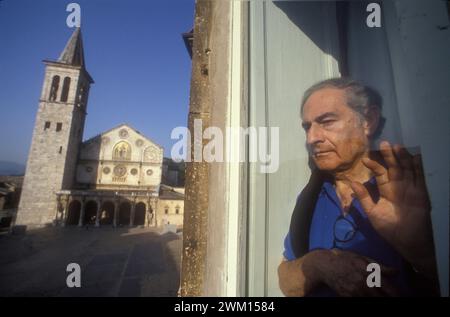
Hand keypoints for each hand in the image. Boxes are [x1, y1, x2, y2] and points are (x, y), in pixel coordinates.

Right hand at [315, 249, 398, 296]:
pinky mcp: (347, 296)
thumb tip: (396, 272)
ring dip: (377, 299)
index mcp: (369, 272)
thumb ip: (379, 266)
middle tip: (395, 299)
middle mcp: (363, 283)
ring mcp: (355, 291)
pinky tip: (367, 296)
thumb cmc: (345, 259)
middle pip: (381, 297)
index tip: (402, 296)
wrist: (325, 265)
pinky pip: (359, 301)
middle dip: (388, 299)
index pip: (388, 287)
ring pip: (371, 300)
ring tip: (378, 296)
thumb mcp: (362, 258)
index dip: (397, 294)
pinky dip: (365, 300)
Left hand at [350, 141, 435, 275]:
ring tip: (397, 146)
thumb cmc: (388, 228)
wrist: (407, 241)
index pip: (379, 174)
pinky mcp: (421, 193)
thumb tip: (352, 183)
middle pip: (394, 168)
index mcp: (385, 190)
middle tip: (383, 143)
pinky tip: (416, 156)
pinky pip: (420, 178)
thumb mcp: (372, 213)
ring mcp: (410, 188)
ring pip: (407, 169)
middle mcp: (398, 186)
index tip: (365, 159)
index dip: (374, 165)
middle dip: (389, 156)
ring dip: (403, 158)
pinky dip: (419, 167)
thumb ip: (363, 198)